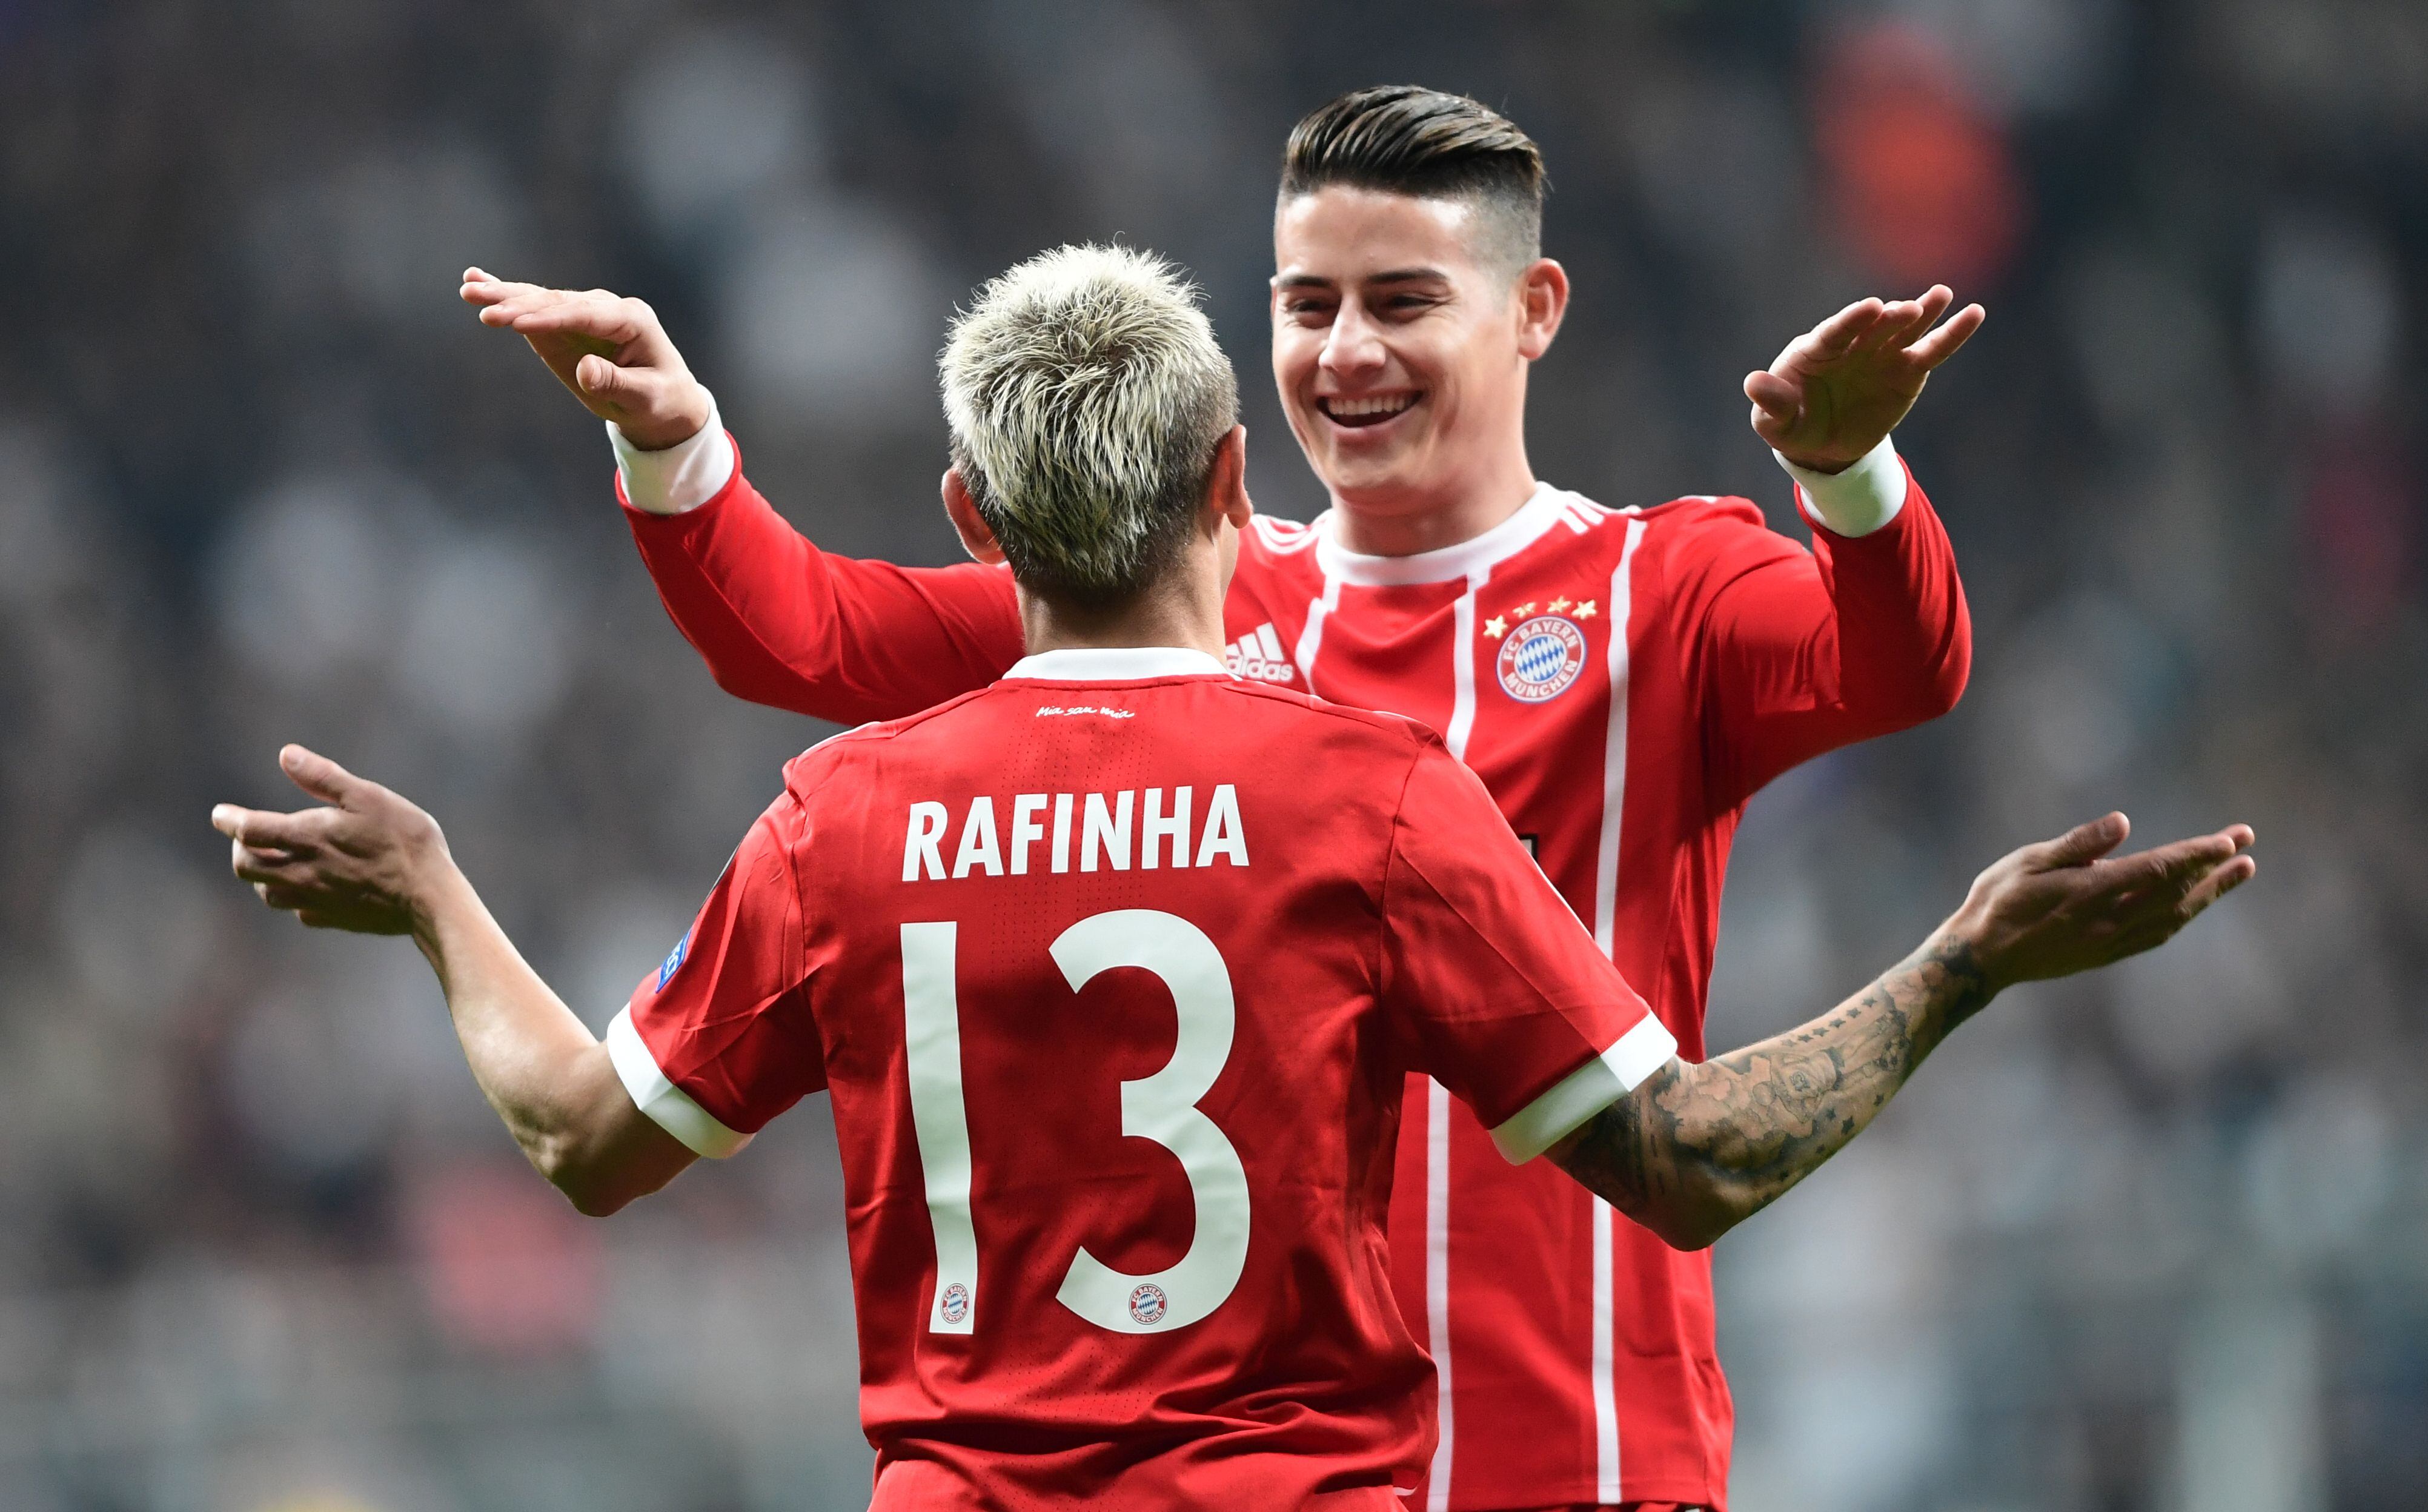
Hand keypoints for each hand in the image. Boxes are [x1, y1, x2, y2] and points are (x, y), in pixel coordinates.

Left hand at [212, 746, 453, 936]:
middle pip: (246, 867)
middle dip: (240, 849)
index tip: (220, 814)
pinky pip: (299, 911)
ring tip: (274, 861)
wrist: (429, 897)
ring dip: (262, 875)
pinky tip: (310, 887)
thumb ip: (324, 777)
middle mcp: (302, 871)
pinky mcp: (333, 918)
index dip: (229, 820)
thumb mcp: (369, 797)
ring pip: (267, 893)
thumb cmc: (404, 841)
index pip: (249, 830)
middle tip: (247, 837)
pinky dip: (294, 897)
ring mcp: (315, 899)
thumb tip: (286, 755)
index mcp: (307, 837)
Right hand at [460, 268, 713, 449]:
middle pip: (558, 302)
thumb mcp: (644, 399)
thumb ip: (616, 383)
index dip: (551, 319)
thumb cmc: (658, 400)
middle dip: (520, 305)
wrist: (664, 399)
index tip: (518, 323)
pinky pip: (535, 307)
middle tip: (485, 310)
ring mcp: (585, 311)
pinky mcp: (567, 323)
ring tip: (469, 289)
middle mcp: (606, 308)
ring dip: (505, 295)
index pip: (585, 316)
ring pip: (541, 300)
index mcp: (631, 320)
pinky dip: (507, 295)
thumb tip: (585, 370)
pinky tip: (476, 280)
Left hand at [1746, 287, 1984, 472]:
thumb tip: (1752, 383)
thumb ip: (1769, 403)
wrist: (1823, 443)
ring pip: (1905, 330)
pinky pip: (1932, 350)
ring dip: (1923, 313)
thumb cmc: (1792, 425)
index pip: (1834, 332)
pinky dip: (1952, 333)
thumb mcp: (1774, 422)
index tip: (1870, 307)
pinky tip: (1973, 314)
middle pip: (1873, 328)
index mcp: (1816, 350)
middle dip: (1889, 319)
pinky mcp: (1908, 370)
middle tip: (1907, 309)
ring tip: (1941, 296)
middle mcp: (1852, 345)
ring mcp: (1882, 354)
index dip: (1852, 320)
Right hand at [1945, 813, 2255, 992]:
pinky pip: (2156, 936)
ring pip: (2173, 917)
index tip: (2230, 839)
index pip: (2158, 870)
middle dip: (2215, 869)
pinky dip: (2182, 916)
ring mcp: (2110, 942)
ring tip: (2238, 873)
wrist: (1980, 957)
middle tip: (2246, 845)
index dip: (2197, 854)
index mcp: (2089, 893)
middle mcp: (2108, 921)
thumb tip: (2123, 823)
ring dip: (2208, 894)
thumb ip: (2079, 843)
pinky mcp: (2105, 954)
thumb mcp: (2028, 861)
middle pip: (2176, 893)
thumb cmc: (1998, 900)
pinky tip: (2193, 904)